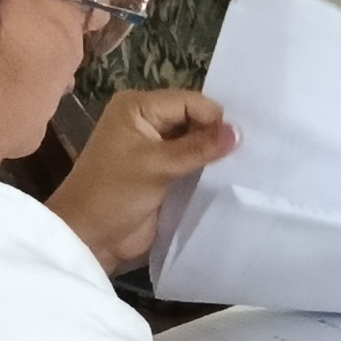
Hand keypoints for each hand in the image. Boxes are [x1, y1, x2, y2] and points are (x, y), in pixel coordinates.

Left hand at [46, 88, 236, 273]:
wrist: (90, 238)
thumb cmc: (114, 194)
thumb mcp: (157, 167)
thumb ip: (199, 148)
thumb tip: (239, 132)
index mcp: (138, 107)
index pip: (189, 101)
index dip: (214, 119)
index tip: (240, 142)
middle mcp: (147, 120)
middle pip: (195, 118)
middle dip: (217, 134)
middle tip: (250, 150)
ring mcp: (155, 146)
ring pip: (196, 140)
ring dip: (215, 153)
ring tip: (247, 162)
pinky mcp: (163, 171)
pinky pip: (193, 161)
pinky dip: (209, 167)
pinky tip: (231, 174)